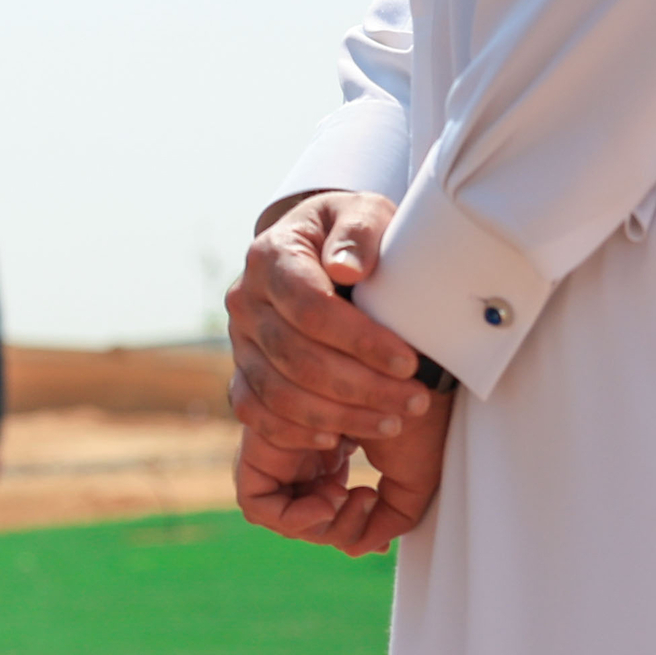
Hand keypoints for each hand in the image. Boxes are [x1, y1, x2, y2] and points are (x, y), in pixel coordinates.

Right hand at [224, 190, 432, 458]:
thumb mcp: (365, 214)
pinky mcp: (242, 371)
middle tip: (415, 401)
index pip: (308, 305)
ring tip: (393, 421)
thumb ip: (359, 231)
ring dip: (338, 415)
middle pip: (294, 356)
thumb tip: (346, 268)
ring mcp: (240, 340)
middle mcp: (245, 300)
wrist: (322, 249)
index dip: (359, 340)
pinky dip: (293, 431)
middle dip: (360, 386)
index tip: (408, 361)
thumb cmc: (353, 236)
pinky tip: (337, 440)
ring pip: (277, 391)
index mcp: (271, 256)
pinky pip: (255, 412)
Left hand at [236, 383, 448, 555]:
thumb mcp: (410, 482)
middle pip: (295, 516)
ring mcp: (279, 446)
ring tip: (349, 495)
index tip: (377, 506)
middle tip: (370, 501)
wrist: (409, 379)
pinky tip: (330, 497)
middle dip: (334, 529)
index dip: (345, 527)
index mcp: (330, 449)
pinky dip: (289, 516)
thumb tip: (360, 547)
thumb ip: (388, 519)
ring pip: (274, 513)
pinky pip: (255, 500)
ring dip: (315, 525)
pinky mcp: (260, 445)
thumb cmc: (416, 421)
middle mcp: (299, 447)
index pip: (320, 509)